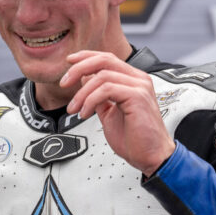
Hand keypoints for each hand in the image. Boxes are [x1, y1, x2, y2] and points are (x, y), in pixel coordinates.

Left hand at [62, 50, 175, 176]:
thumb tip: (85, 79)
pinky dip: (90, 101)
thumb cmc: (135, 139)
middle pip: (104, 60)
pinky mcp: (138, 97)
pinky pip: (107, 89)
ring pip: (102, 76)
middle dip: (79, 69)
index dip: (86, 57)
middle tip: (64, 83)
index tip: (69, 61)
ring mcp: (139, 86)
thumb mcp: (109, 113)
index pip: (107, 58)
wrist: (151, 157)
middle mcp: (138, 79)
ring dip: (82, 93)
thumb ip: (98, 96)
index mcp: (132, 80)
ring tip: (75, 109)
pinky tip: (85, 114)